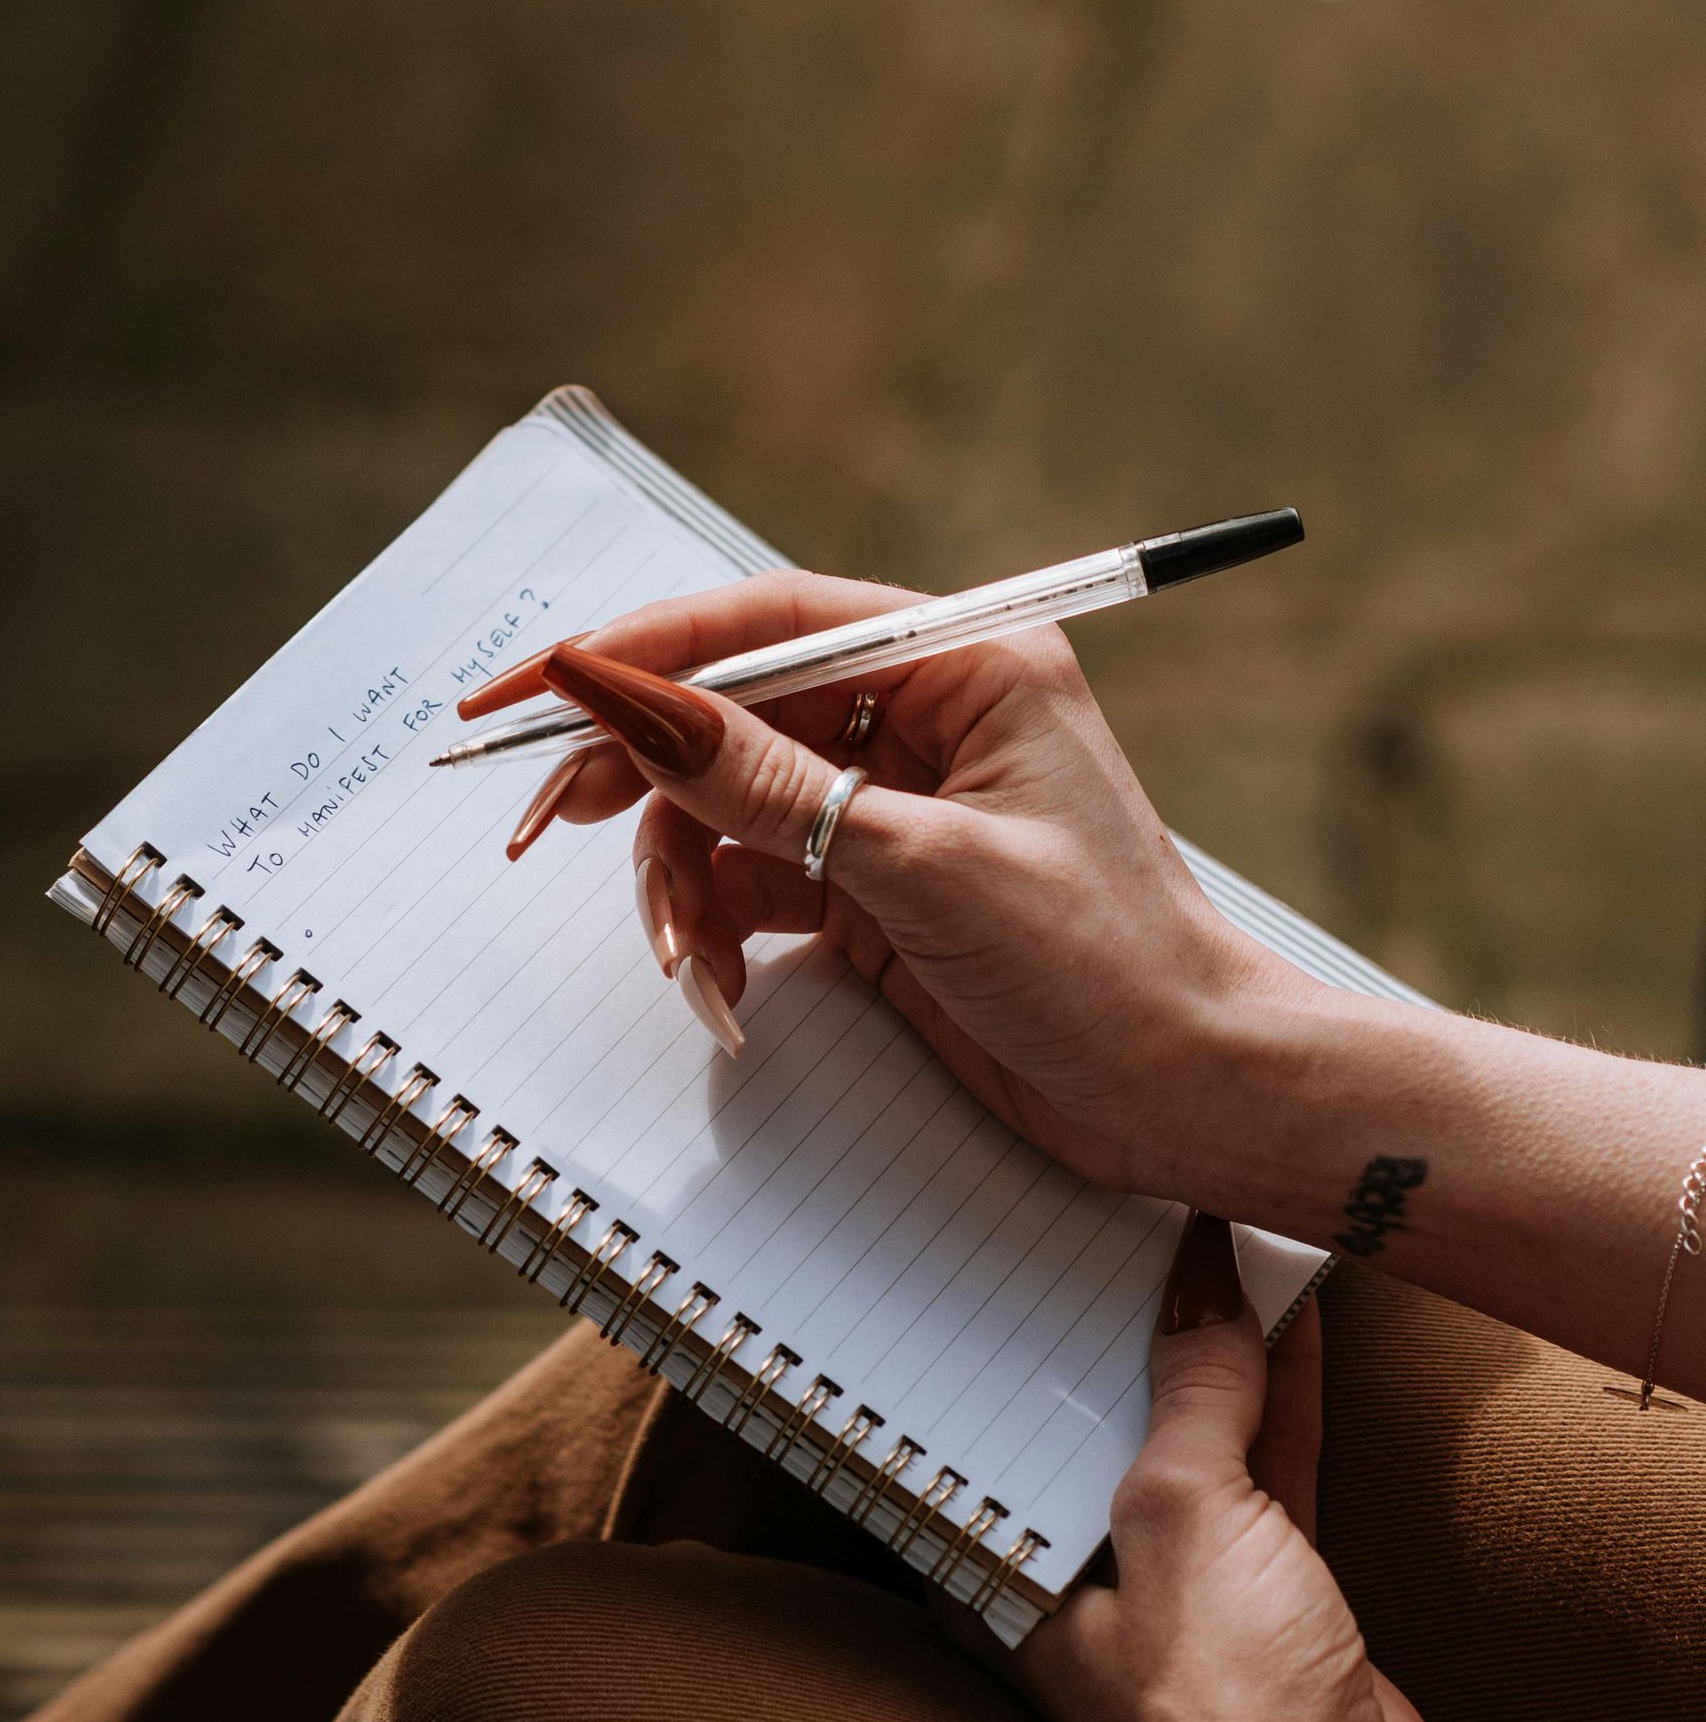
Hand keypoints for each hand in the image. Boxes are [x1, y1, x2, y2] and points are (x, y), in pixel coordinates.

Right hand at [481, 566, 1302, 1201]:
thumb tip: (618, 695)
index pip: (765, 623)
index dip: (636, 649)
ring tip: (687, 967)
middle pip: (729, 710)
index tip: (531, 684)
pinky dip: (715, 927)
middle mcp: (920, 715)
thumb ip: (756, 782)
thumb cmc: (1104, 964)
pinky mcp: (871, 884)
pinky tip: (721, 991)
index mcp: (960, 662)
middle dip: (637, 777)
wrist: (1190, 1098)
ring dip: (679, 882)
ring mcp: (890, 802)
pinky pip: (749, 877)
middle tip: (536, 827)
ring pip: (724, 805)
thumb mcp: (916, 866)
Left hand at [949, 1213, 1623, 1721]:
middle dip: (1121, 1320)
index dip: (1016, 1326)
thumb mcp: (1184, 1519)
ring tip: (1221, 1235)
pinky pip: (1263, 1461)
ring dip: (1214, 1343)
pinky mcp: (1262, 1588)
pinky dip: (1277, 1392)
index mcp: (1011, 1566)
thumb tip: (1201, 1292)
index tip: (1031, 1235)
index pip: (998, 1415)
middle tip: (1132, 1212)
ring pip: (1191, 1429)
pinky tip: (1286, 1313)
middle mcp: (1081, 1569)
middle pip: (1096, 1412)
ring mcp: (1176, 1579)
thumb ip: (1191, 1395)